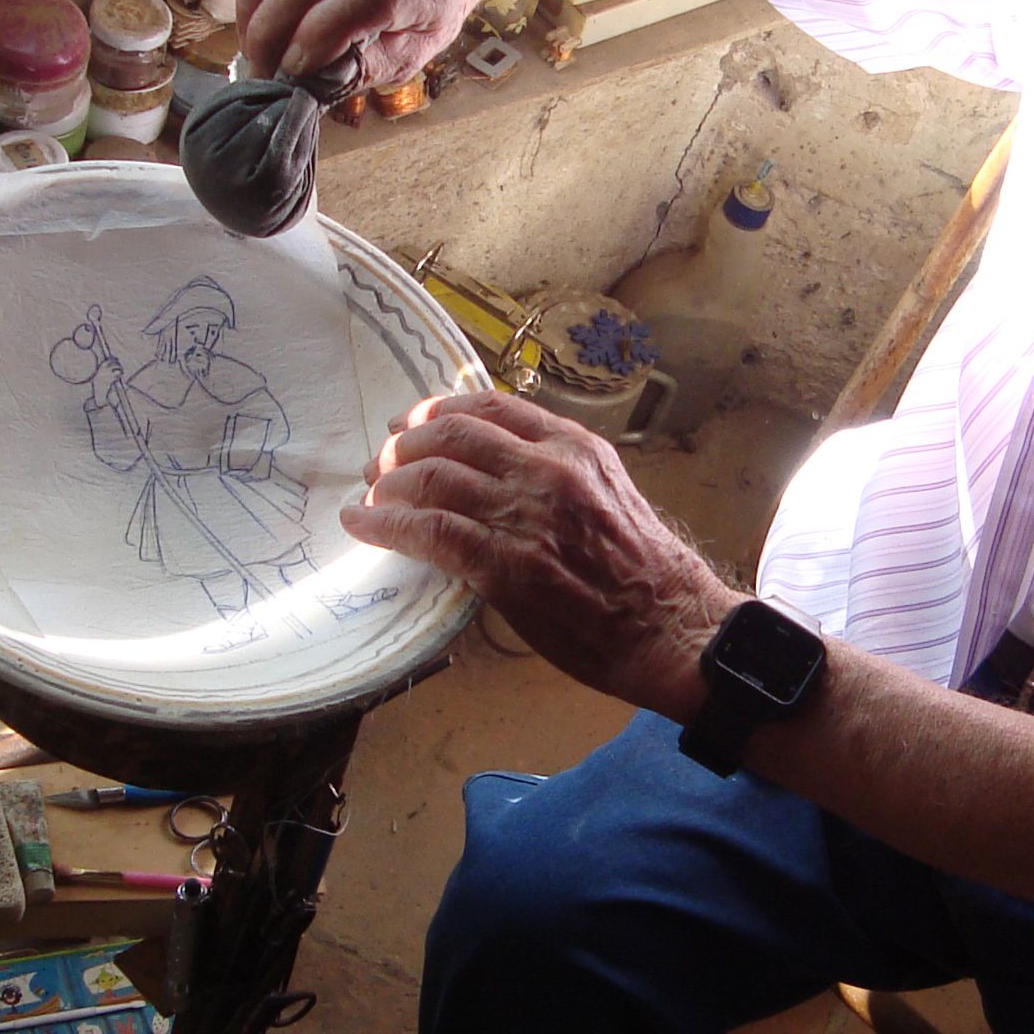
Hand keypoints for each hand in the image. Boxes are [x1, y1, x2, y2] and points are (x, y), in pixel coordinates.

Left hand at [342, 389, 737, 717]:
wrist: (671, 626)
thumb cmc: (645, 573)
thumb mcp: (607, 495)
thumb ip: (554, 477)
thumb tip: (494, 478)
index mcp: (574, 447)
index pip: (489, 407)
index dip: (436, 411)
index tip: (411, 423)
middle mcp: (548, 468)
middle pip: (449, 435)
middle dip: (402, 446)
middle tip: (379, 466)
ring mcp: (526, 514)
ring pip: (431, 477)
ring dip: (386, 485)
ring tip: (369, 497)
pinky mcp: (506, 563)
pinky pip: (429, 530)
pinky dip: (384, 524)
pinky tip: (362, 525)